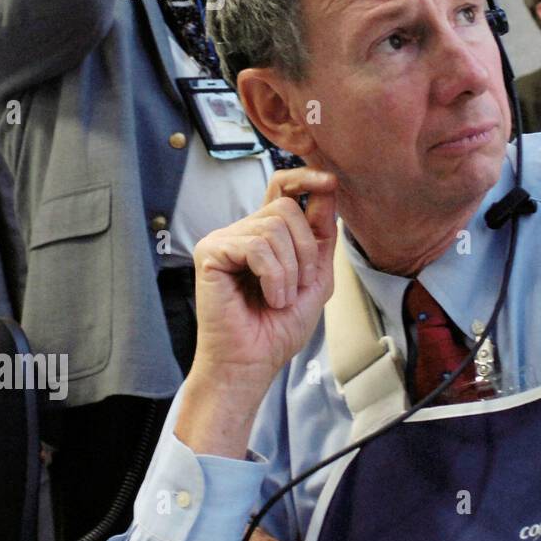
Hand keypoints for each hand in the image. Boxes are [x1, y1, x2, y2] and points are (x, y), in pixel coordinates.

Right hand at [176, 168, 337, 458]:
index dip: (305, 178)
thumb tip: (327, 187)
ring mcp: (225, 239)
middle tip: (296, 287)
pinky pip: (257, 246)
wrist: (254, 362)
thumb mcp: (316, 277)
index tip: (329, 181)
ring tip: (279, 298)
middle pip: (286, 208)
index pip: (282, 188)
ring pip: (274, 227)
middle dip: (304, 250)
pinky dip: (273, 276)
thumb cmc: (278, 328)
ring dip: (289, 270)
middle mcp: (244, 231)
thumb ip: (322, 234)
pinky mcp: (211, 252)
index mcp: (268, 235)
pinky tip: (267, 298)